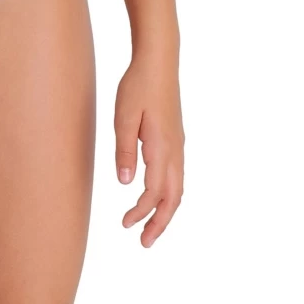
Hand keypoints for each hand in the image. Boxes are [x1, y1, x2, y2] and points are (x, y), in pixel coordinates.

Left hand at [114, 51, 183, 245]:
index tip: (125, 224)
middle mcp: (176, 150)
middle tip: (145, 243)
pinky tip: (158, 194)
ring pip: (178, 188)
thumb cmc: (138, 85)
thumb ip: (124, 150)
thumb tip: (125, 184)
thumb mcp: (123, 116)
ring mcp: (179, 144)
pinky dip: (170, 193)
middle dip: (160, 223)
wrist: (159, 60)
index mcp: (162, 147)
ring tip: (151, 227)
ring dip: (166, 210)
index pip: (153, 191)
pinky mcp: (177, 138)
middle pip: (173, 198)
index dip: (140, 212)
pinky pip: (178, 175)